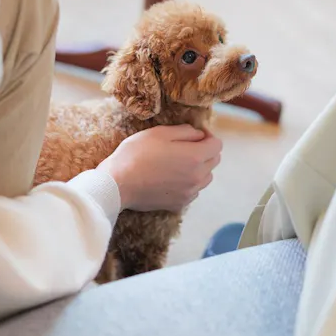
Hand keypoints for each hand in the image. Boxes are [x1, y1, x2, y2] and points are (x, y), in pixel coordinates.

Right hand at [97, 125, 221, 211]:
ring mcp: (189, 193)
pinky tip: (171, 178)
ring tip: (178, 163)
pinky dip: (188, 183)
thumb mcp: (159, 133)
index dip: (208, 136)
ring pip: (205, 178)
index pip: (217, 145)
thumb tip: (198, 134)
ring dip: (199, 168)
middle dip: (205, 151)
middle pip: (214, 161)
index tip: (195, 134)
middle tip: (186, 146)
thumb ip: (185, 131)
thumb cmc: (136, 154)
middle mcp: (197, 177)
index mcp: (195, 157)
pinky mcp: (179, 204)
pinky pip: (193, 191)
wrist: (118, 184)